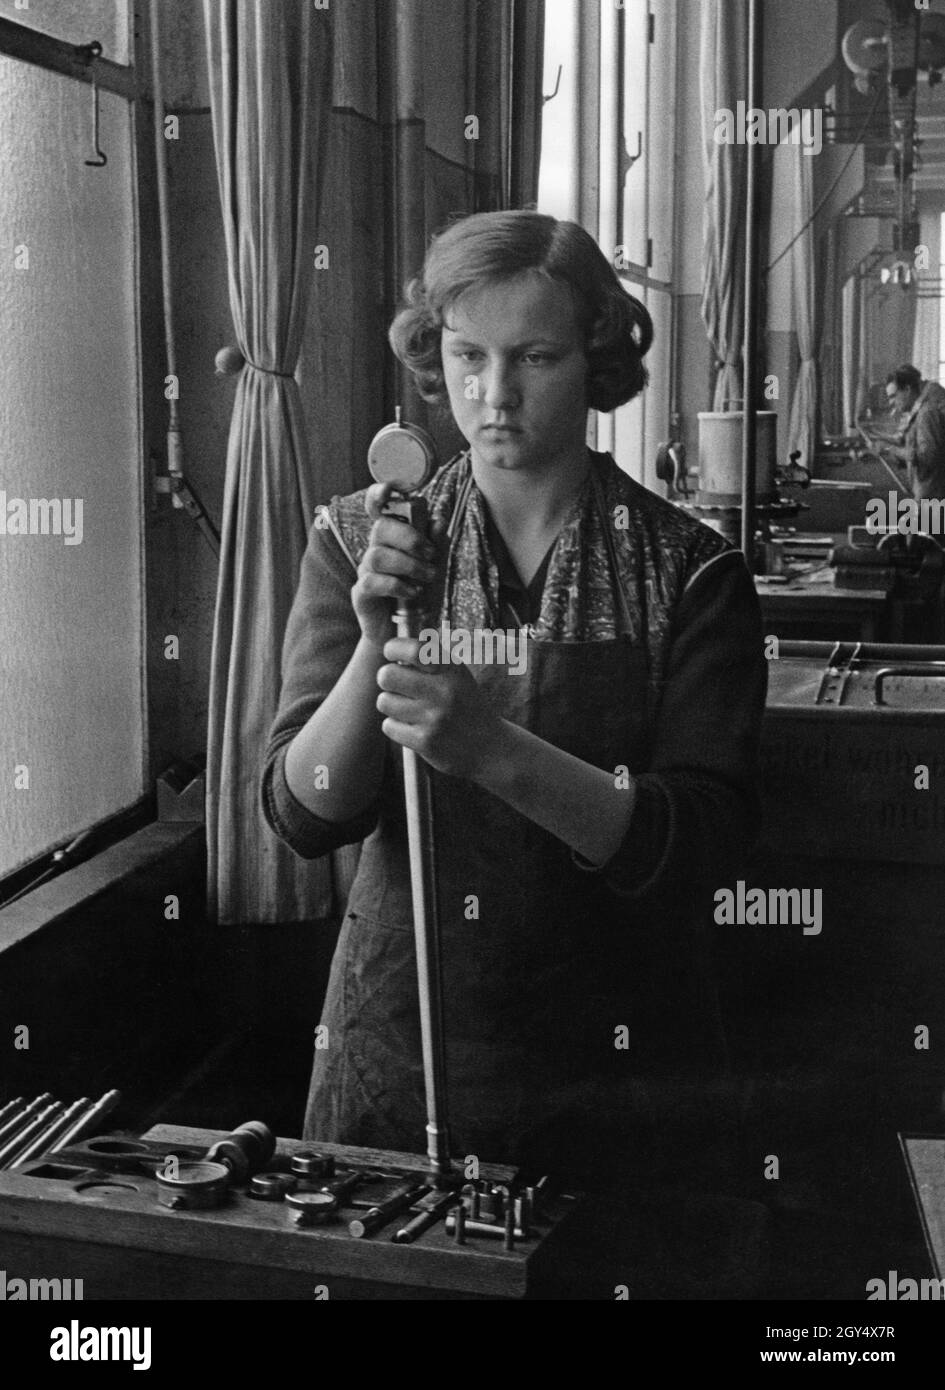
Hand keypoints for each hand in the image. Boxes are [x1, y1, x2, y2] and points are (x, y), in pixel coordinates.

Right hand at [351, 483, 442, 648]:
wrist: (400, 635)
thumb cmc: (416, 597)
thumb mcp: (433, 569)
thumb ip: (436, 545)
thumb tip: (439, 519)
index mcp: (390, 539)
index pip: (377, 509)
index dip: (378, 494)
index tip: (391, 489)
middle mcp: (375, 551)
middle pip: (381, 528)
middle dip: (409, 538)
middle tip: (431, 554)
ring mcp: (365, 572)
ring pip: (377, 554)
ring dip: (408, 564)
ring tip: (427, 578)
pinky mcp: (361, 594)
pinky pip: (371, 582)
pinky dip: (396, 585)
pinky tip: (413, 593)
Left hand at [376, 636, 507, 778]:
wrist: (488, 746)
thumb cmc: (463, 704)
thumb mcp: (456, 675)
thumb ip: (427, 660)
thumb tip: (389, 651)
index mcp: (452, 669)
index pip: (413, 649)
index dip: (393, 648)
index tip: (391, 654)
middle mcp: (445, 690)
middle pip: (387, 675)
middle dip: (387, 679)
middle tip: (397, 685)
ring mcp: (435, 718)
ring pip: (384, 702)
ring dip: (392, 705)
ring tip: (409, 709)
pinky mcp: (425, 742)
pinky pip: (388, 726)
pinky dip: (396, 727)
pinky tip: (414, 727)